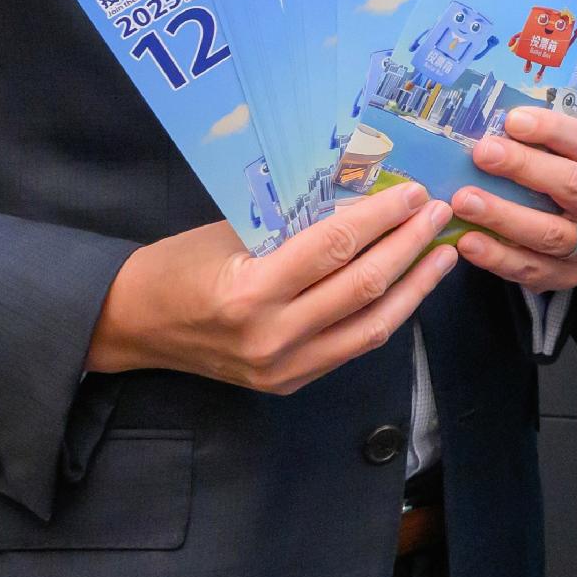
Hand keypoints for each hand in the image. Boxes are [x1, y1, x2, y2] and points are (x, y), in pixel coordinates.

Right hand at [87, 179, 453, 392]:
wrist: (133, 326)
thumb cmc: (177, 266)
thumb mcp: (231, 233)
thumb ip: (293, 224)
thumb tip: (362, 198)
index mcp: (250, 292)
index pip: (333, 248)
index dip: (381, 219)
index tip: (415, 193)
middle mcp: (271, 337)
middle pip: (362, 288)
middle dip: (408, 247)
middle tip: (440, 214)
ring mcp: (283, 368)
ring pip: (371, 327)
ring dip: (414, 288)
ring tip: (443, 254)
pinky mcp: (290, 383)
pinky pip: (352, 347)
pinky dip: (385, 315)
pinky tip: (407, 288)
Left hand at [450, 106, 576, 292]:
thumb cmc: (573, 177)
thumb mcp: (572, 154)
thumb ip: (544, 141)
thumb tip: (495, 122)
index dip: (552, 131)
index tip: (512, 121)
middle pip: (571, 186)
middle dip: (523, 167)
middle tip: (482, 154)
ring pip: (549, 234)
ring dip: (502, 216)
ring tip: (463, 201)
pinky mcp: (570, 277)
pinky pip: (532, 270)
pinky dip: (497, 257)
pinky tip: (468, 242)